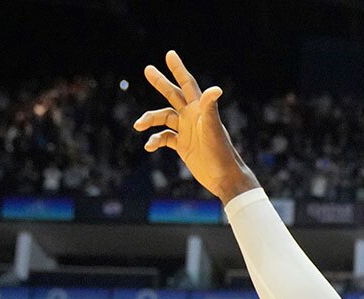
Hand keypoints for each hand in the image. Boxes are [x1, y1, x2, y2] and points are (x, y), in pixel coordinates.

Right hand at [133, 50, 259, 202]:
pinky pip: (164, 138)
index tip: (170, 54)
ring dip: (150, 120)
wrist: (225, 178)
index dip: (178, 69)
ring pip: (163, 118)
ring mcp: (187, 131)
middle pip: (173, 95)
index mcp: (200, 110)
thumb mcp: (213, 129)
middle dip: (161, 82)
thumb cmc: (221, 153)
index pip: (187, 84)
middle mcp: (193, 118)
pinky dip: (155, 140)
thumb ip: (210, 109)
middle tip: (148, 69)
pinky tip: (149, 146)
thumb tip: (215, 89)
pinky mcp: (183, 146)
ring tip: (138, 125)